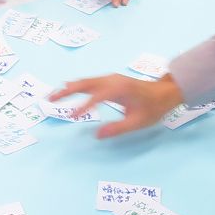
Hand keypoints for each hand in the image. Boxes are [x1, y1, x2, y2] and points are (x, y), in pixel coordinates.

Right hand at [49, 73, 182, 138]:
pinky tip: (68, 88)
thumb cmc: (153, 108)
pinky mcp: (110, 81)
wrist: (164, 93)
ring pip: (85, 81)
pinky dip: (77, 86)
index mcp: (119, 89)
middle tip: (50, 99)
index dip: (82, 107)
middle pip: (84, 83)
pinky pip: (90, 82)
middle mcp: (112, 80)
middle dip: (66, 91)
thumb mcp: (137, 122)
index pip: (96, 97)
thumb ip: (117, 129)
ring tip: (53, 96)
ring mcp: (111, 79)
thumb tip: (97, 135)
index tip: (71, 117)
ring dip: (69, 87)